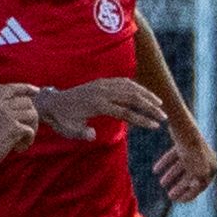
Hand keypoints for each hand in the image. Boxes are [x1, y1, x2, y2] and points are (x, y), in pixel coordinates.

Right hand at [0, 82, 41, 168]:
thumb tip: (29, 111)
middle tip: (28, 132)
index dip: (26, 88)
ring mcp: (6, 115)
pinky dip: (28, 141)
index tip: (37, 91)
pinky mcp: (13, 128)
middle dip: (32, 116)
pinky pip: (30, 131)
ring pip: (32, 114)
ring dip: (32, 128)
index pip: (12, 88)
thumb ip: (3, 113)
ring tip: (23, 141)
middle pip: (27, 102)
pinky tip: (18, 149)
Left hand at [44, 76, 168, 138]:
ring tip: (160, 104)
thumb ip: (82, 133)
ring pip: (130, 87)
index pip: (126, 112)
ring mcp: (102, 84)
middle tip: (164, 117)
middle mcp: (102, 91)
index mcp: (97, 104)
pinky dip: (135, 87)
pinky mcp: (101, 82)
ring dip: (146, 95)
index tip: (155, 126)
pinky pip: (122, 82)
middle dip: (150, 107)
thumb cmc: (62, 120)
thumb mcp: (69, 130)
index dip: (142, 119)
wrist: (52, 103)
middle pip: (132, 97)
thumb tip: (92, 135)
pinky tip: (144, 94)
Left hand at [153, 130, 216, 204]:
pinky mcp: (184, 143)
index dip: (189, 195)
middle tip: (169, 195)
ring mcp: (194, 150)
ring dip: (172, 176)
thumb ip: (196, 186)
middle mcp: (204, 159)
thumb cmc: (192, 151)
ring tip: (161, 182)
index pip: (201, 186)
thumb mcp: (196, 172)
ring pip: (182, 167)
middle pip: (191, 177)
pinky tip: (155, 170)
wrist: (184, 126)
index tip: (178, 201)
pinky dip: (166, 163)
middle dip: (180, 187)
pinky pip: (175, 156)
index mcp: (211, 166)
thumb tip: (192, 194)